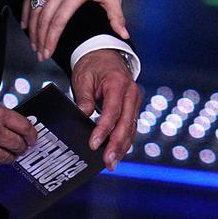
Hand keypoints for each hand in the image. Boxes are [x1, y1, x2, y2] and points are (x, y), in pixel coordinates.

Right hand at [24, 0, 129, 59]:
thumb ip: (117, 17)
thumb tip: (123, 35)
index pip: (59, 21)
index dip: (51, 39)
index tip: (48, 52)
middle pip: (44, 17)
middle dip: (40, 38)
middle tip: (40, 53)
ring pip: (35, 7)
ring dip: (32, 27)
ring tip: (34, 42)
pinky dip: (26, 9)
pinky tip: (26, 23)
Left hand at [71, 49, 140, 170]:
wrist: (106, 55)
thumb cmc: (93, 65)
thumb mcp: (83, 77)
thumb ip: (84, 98)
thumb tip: (83, 116)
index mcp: (119, 83)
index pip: (112, 111)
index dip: (103, 129)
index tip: (93, 144)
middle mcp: (131, 93)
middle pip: (126, 123)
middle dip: (116, 145)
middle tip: (107, 162)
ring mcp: (134, 101)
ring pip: (131, 128)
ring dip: (121, 147)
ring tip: (111, 163)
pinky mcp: (132, 108)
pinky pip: (130, 127)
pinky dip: (124, 141)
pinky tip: (116, 154)